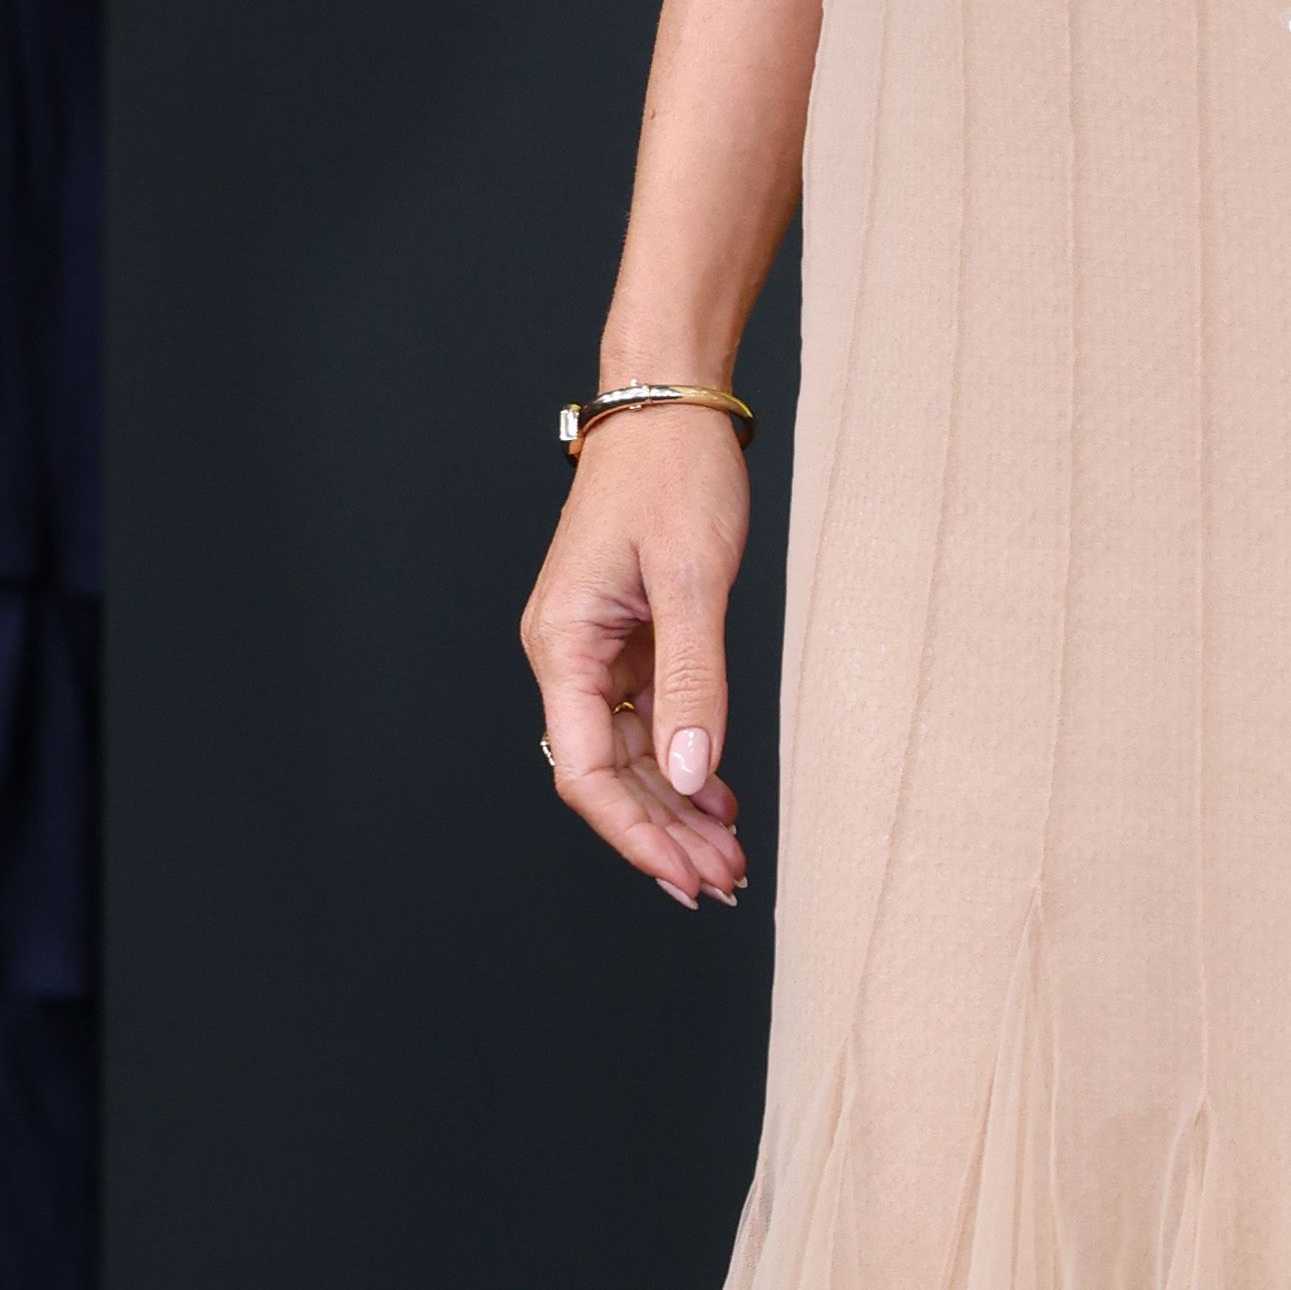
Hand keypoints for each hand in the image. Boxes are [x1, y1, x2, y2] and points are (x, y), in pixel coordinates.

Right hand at [521, 400, 750, 908]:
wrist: (668, 407)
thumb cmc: (672, 474)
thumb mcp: (691, 578)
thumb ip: (692, 680)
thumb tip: (686, 774)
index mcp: (563, 645)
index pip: (586, 770)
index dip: (635, 832)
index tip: (683, 876)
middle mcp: (569, 655)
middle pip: (607, 776)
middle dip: (662, 835)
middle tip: (722, 882)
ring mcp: (599, 651)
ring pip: (631, 756)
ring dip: (676, 810)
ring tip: (727, 857)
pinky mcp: (630, 640)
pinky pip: (649, 723)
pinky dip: (684, 764)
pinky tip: (717, 801)